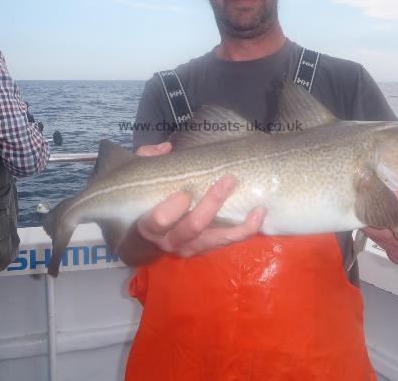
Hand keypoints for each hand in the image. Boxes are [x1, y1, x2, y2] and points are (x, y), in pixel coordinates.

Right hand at [133, 142, 265, 257]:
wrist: (145, 239)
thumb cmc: (144, 202)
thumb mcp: (138, 179)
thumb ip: (146, 160)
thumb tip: (165, 149)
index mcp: (148, 226)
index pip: (158, 222)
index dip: (171, 210)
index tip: (184, 193)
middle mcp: (169, 241)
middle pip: (192, 227)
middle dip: (211, 204)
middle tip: (227, 180)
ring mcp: (190, 248)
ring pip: (215, 239)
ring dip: (237, 224)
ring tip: (256, 206)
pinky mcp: (206, 249)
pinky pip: (227, 242)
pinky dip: (245, 230)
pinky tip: (259, 214)